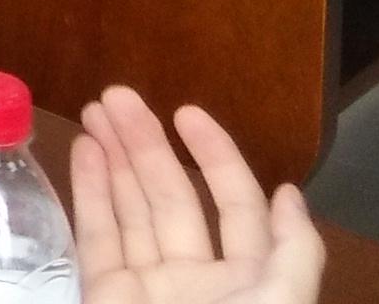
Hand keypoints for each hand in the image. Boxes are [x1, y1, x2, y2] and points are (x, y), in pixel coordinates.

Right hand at [71, 89, 321, 303]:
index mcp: (248, 279)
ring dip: (115, 156)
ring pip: (132, 209)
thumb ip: (294, 251)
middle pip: (174, 197)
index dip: (216, 156)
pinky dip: (88, 191)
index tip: (186, 112)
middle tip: (117, 95)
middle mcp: (199, 278)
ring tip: (95, 108)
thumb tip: (288, 193)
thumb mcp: (283, 300)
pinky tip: (84, 148)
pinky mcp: (105, 293)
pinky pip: (97, 236)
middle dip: (148, 143)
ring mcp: (149, 286)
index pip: (237, 205)